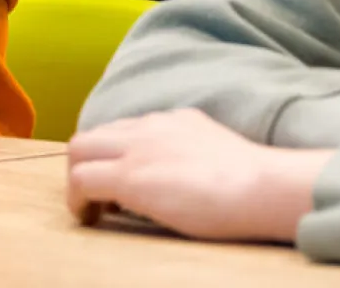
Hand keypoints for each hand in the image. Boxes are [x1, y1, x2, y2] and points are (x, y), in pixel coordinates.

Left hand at [64, 109, 330, 243]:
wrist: (263, 185)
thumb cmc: (254, 181)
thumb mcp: (219, 150)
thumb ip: (194, 151)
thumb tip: (186, 171)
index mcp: (175, 121)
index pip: (125, 129)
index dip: (113, 155)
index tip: (118, 179)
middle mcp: (150, 127)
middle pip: (92, 135)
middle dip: (86, 164)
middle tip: (96, 196)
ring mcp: (137, 149)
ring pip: (79, 150)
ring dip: (79, 179)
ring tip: (92, 208)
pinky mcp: (130, 176)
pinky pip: (81, 180)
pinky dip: (77, 200)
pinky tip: (89, 218)